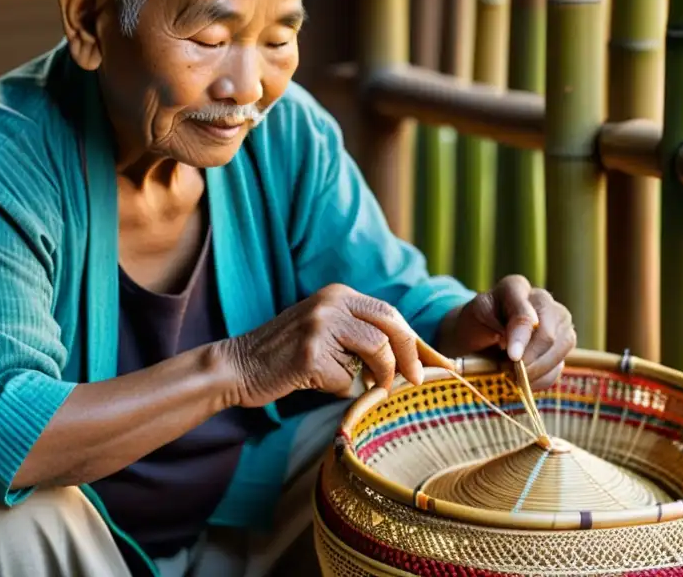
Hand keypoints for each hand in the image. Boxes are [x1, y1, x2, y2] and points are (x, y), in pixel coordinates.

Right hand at [221, 284, 440, 408]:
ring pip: (376, 351)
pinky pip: (345, 378)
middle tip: (418, 380)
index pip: (391, 315)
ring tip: (371, 387)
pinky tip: (316, 383)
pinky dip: (338, 388)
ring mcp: (319, 325)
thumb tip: (415, 361)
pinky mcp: (309, 353)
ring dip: (380, 376)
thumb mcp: (327, 333)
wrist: (238, 365)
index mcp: (339, 294)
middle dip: (411, 356)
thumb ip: (362, 338)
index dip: (418, 341)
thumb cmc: (287, 356)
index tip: (444, 363)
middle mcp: (331, 302)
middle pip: (391, 325)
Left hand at [438, 275, 575, 390]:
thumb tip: (517, 349)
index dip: (520, 338)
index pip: (525, 315)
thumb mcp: (476, 318)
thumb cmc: (476, 324)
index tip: (513, 356)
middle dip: (529, 359)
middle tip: (509, 371)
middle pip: (549, 335)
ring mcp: (558, 321)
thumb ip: (492, 324)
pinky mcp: (563, 344)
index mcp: (516, 287)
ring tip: (514, 375)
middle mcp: (544, 300)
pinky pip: (559, 366)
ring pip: (561, 349)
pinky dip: (541, 378)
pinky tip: (524, 379)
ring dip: (537, 370)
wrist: (478, 338)